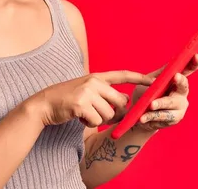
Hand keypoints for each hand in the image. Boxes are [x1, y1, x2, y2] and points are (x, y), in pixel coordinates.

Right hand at [27, 71, 154, 127]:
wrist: (44, 105)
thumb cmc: (66, 100)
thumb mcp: (86, 91)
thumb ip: (105, 94)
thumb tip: (125, 100)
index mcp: (96, 77)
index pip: (122, 75)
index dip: (139, 77)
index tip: (153, 80)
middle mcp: (93, 82)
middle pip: (120, 102)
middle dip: (114, 113)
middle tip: (98, 114)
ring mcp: (87, 92)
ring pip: (109, 114)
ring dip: (99, 119)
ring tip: (85, 114)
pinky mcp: (80, 104)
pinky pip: (96, 121)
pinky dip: (89, 123)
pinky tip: (79, 117)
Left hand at [130, 53, 197, 131]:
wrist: (140, 115)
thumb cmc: (146, 93)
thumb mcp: (151, 80)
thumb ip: (160, 73)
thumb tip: (171, 62)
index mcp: (177, 81)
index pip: (188, 70)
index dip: (194, 63)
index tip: (196, 56)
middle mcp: (182, 93)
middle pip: (183, 86)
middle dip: (180, 81)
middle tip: (176, 76)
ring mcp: (180, 107)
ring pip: (170, 103)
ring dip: (160, 103)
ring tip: (151, 104)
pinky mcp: (174, 119)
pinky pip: (162, 116)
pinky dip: (151, 116)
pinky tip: (143, 118)